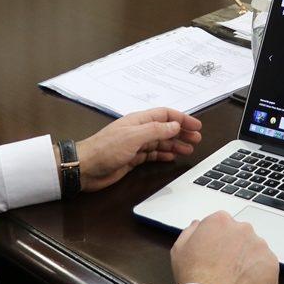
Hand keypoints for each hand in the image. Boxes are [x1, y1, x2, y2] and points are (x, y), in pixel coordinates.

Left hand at [75, 108, 202, 191]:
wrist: (86, 168)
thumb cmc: (106, 149)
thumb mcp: (134, 137)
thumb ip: (156, 130)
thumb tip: (175, 125)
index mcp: (139, 121)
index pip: (165, 115)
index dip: (182, 119)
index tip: (197, 126)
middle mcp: (138, 131)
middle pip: (165, 128)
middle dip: (181, 132)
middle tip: (197, 140)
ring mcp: (135, 145)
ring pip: (160, 142)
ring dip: (175, 144)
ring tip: (189, 149)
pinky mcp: (132, 159)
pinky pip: (152, 155)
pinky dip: (163, 155)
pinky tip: (172, 157)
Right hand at [171, 211, 278, 283]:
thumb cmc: (194, 278)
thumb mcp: (179, 249)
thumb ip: (191, 231)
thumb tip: (198, 225)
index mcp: (221, 221)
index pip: (224, 224)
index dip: (219, 239)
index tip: (216, 252)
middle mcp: (243, 229)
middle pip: (241, 235)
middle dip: (235, 247)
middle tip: (225, 266)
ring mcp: (260, 246)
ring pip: (255, 250)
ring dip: (248, 260)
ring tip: (235, 277)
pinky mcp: (272, 264)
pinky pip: (267, 266)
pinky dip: (259, 274)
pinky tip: (245, 283)